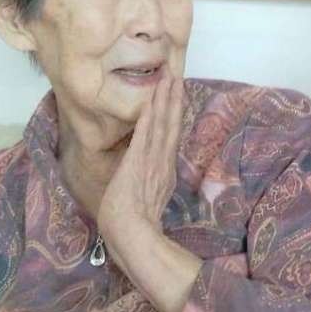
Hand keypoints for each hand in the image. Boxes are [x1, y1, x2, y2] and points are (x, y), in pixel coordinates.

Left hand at [98, 71, 184, 269]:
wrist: (133, 236)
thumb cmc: (134, 225)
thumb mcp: (147, 201)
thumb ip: (150, 186)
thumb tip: (149, 180)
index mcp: (164, 172)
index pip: (170, 137)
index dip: (174, 115)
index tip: (176, 97)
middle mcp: (162, 163)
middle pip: (171, 125)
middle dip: (174, 100)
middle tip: (177, 75)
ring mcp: (152, 162)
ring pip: (161, 125)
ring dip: (164, 100)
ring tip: (168, 78)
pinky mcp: (138, 163)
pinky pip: (145, 134)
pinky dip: (149, 116)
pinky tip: (151, 100)